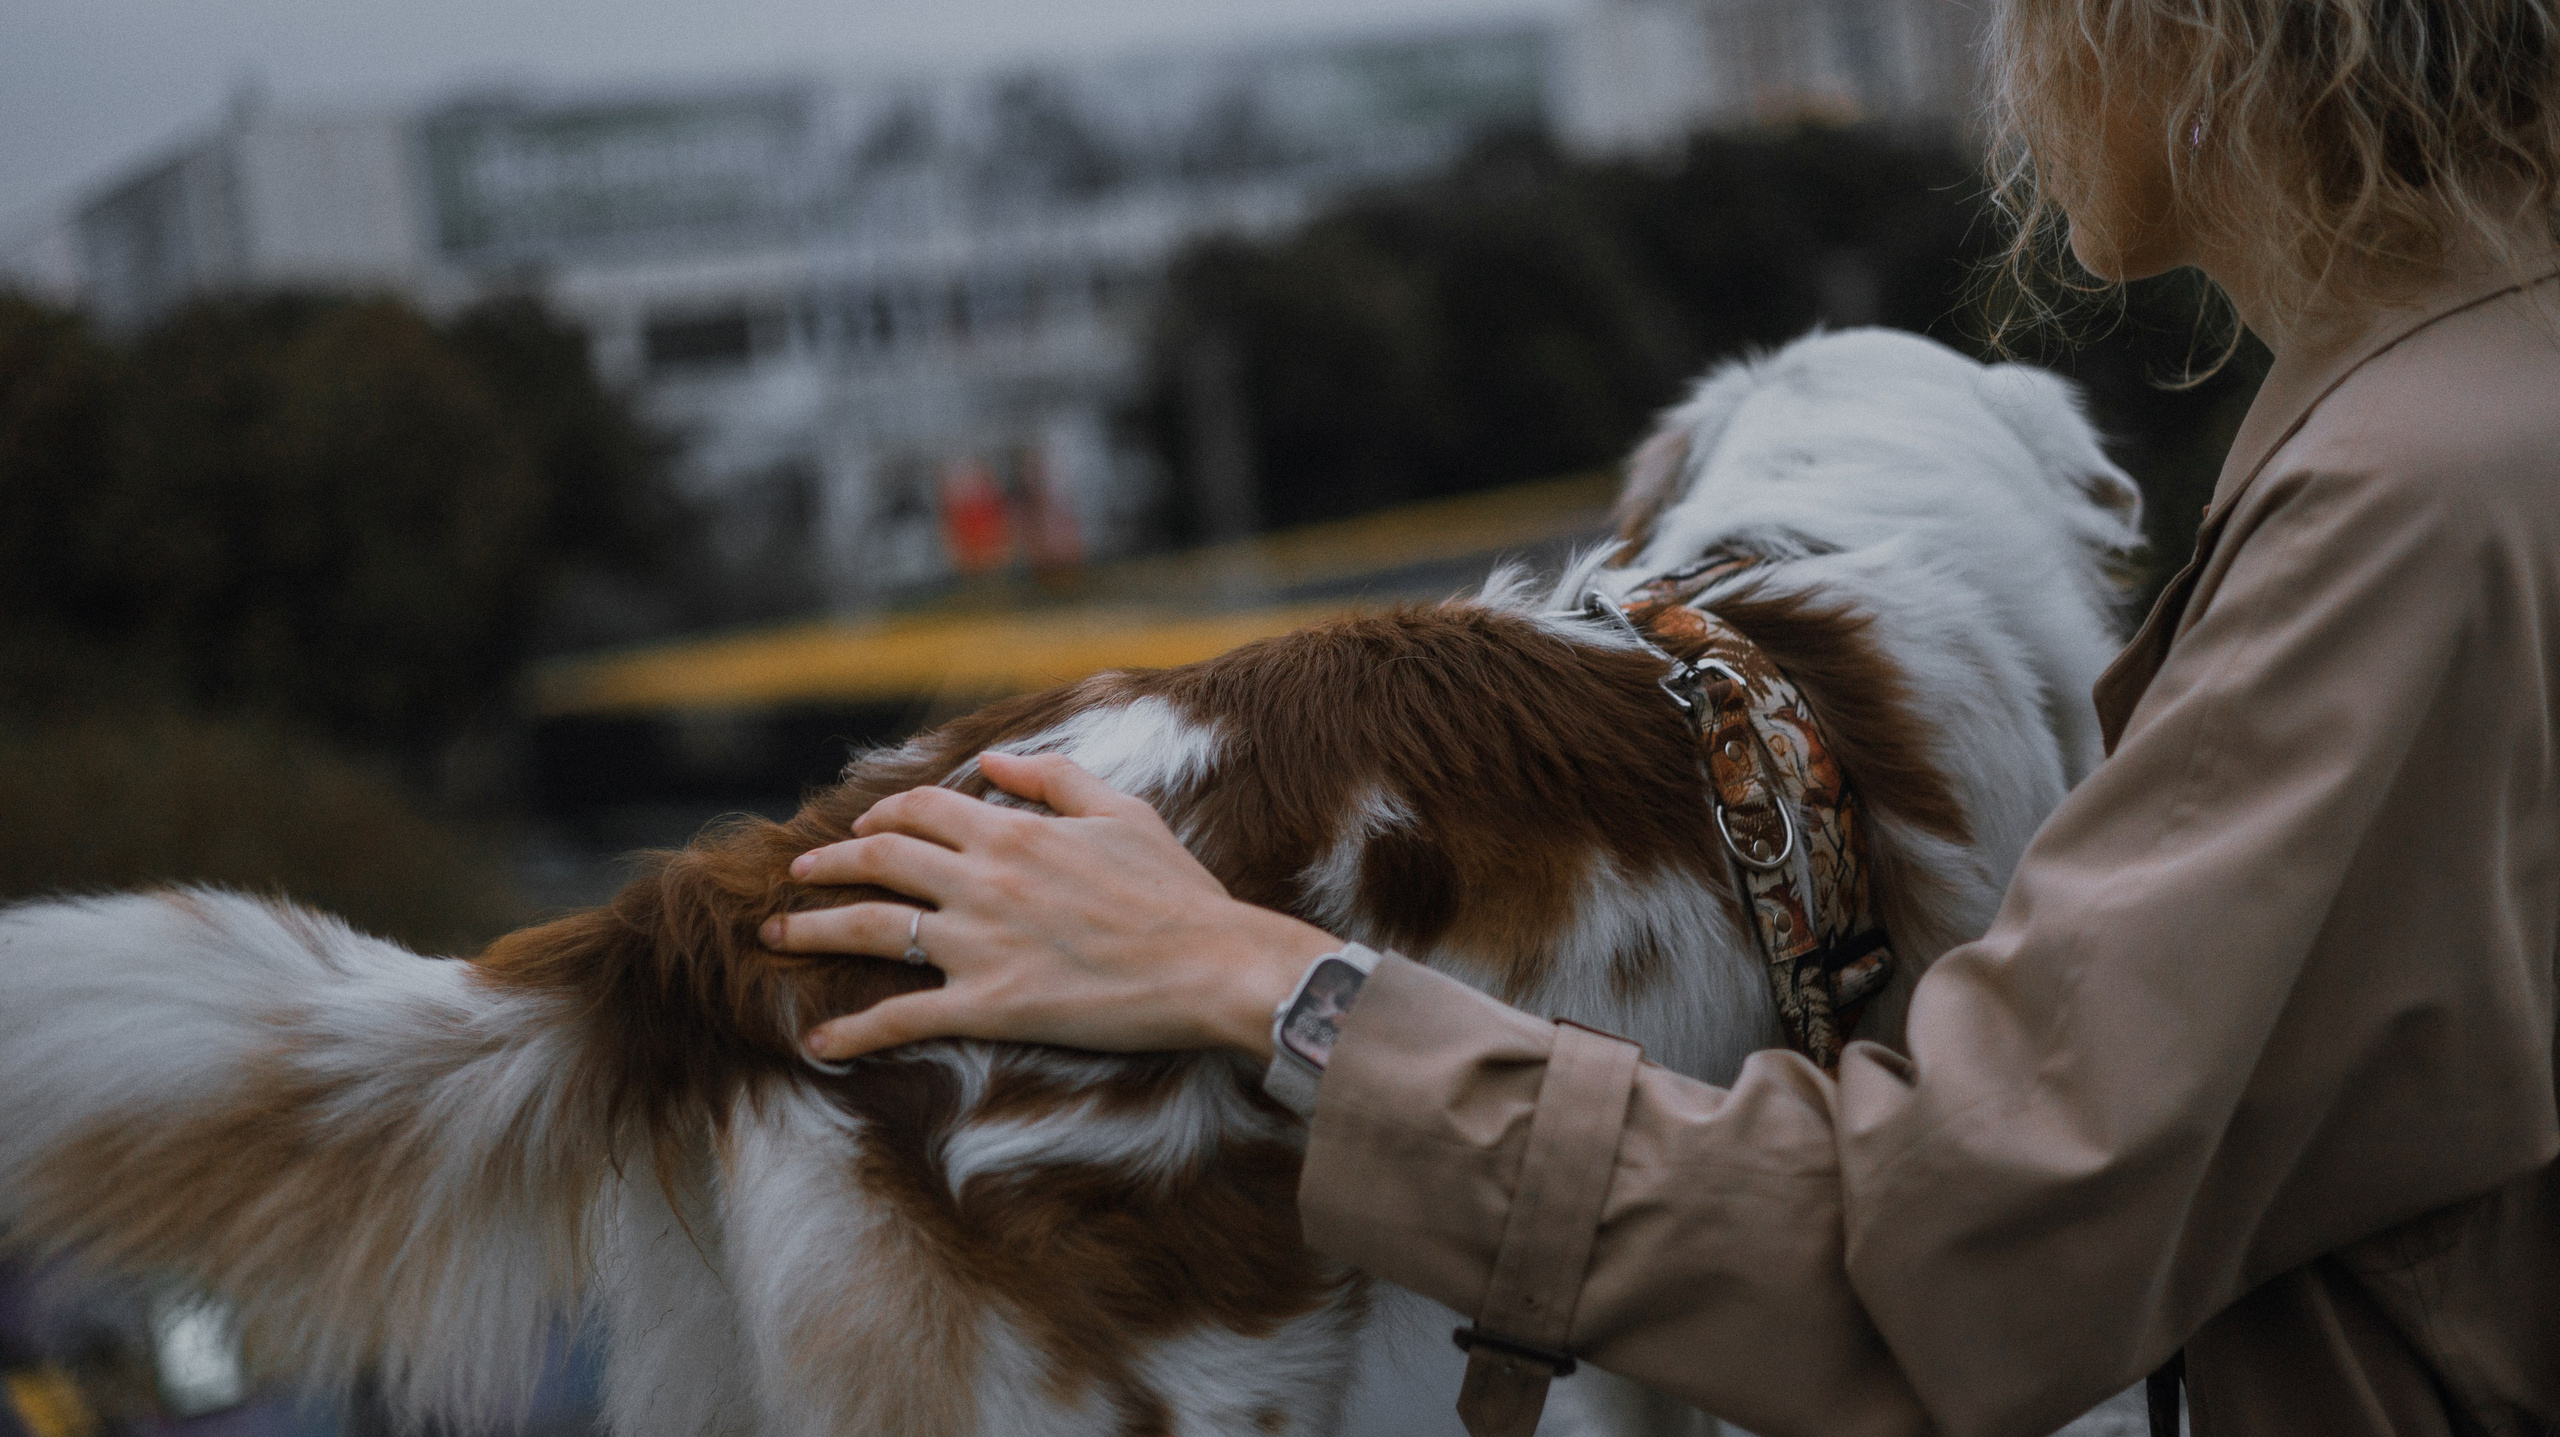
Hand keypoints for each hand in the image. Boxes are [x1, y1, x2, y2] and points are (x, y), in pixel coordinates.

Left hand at [768, 751, 1339, 1061]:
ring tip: (776, 936)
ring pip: (870, 930)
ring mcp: (979, 945)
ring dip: (813, 930)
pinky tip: (818, 1042)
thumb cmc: (1176, 892)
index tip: (860, 831)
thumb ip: (1052, 778)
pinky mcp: (988, 1005)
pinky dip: (854, 1032)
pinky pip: (902, 1018)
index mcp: (1013, 831)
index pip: (922, 810)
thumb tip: (991, 759)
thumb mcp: (1121, 811)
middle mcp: (983, 881)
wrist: (1210, 964)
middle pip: (879, 862)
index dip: (882, 816)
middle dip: (827, 867)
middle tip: (794, 878)